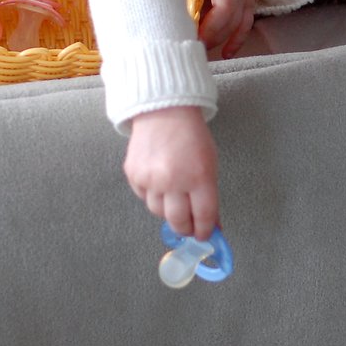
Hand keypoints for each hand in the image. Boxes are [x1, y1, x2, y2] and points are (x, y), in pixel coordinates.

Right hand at [124, 106, 219, 239]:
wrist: (164, 111)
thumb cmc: (191, 135)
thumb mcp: (210, 164)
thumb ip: (209, 195)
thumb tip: (211, 223)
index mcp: (199, 177)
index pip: (203, 217)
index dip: (205, 230)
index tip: (205, 234)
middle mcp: (173, 181)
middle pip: (178, 221)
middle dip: (185, 228)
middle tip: (189, 226)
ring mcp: (150, 179)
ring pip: (158, 212)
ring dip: (168, 210)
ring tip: (174, 197)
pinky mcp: (134, 175)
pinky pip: (144, 197)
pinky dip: (152, 196)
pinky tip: (159, 182)